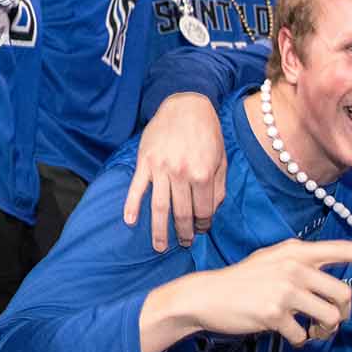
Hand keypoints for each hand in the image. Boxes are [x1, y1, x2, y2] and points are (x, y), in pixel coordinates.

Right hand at [125, 93, 226, 250]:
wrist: (186, 104)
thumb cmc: (207, 132)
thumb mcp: (221, 158)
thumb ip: (218, 187)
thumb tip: (210, 211)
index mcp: (203, 174)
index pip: (203, 211)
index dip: (203, 224)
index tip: (200, 230)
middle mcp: (181, 174)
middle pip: (181, 213)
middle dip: (183, 233)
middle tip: (183, 244)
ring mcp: (160, 168)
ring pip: (158, 207)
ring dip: (159, 230)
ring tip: (160, 247)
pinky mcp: (145, 161)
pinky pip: (137, 187)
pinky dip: (131, 205)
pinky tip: (130, 221)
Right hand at [146, 240, 351, 349]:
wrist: (205, 296)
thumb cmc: (242, 282)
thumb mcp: (272, 262)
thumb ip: (302, 266)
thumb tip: (333, 285)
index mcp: (295, 251)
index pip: (341, 248)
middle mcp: (293, 265)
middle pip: (342, 293)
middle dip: (341, 313)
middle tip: (327, 321)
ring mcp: (284, 288)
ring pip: (329, 316)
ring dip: (323, 330)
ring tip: (308, 330)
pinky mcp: (275, 312)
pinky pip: (303, 335)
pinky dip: (298, 340)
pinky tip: (285, 334)